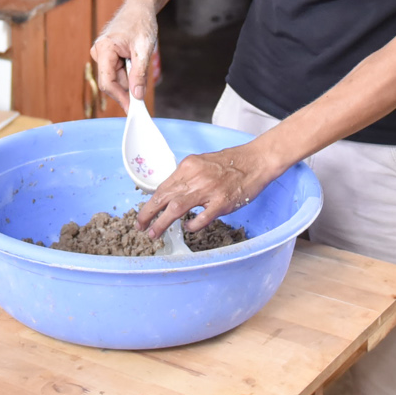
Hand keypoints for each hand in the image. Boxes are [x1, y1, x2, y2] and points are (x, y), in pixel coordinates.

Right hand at [91, 0, 157, 111]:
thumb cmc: (141, 23)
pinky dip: (128, 73)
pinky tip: (135, 61)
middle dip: (127, 87)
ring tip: (140, 60)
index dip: (120, 98)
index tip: (132, 110)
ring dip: (130, 77)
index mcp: (104, 49)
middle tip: (143, 91)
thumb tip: (137, 96)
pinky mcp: (106, 55)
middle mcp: (98, 52)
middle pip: (111, 82)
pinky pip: (116, 72)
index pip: (107, 82)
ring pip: (115, 78)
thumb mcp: (144, 49)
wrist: (140, 7)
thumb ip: (139, 74)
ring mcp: (101, 54)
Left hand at [136, 146, 260, 239]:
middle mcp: (195, 177)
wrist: (256, 160)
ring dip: (162, 223)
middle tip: (140, 227)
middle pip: (164, 197)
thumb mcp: (203, 164)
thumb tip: (171, 195)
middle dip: (148, 214)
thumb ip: (187, 178)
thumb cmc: (231, 163)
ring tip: (154, 234)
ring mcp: (208, 190)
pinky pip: (202, 218)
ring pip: (176, 208)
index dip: (149, 203)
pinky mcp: (222, 202)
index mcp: (188, 166)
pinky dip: (192, 225)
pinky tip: (189, 228)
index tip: (142, 215)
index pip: (162, 187)